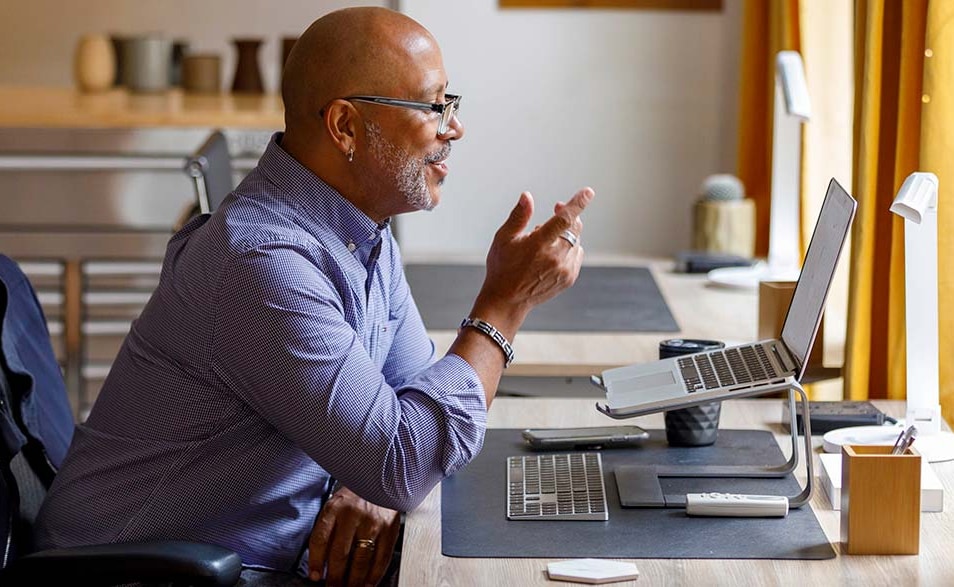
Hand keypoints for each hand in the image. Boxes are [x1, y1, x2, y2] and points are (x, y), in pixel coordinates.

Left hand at [308, 485, 400, 586]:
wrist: (383, 480)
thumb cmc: (355, 498)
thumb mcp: (335, 506)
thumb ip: (327, 531)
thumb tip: (321, 565)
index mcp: (334, 508)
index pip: (320, 539)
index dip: (315, 562)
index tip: (315, 577)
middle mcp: (353, 515)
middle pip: (340, 554)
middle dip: (335, 577)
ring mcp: (372, 522)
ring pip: (361, 560)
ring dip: (354, 580)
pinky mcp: (389, 529)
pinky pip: (381, 558)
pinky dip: (374, 575)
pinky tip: (368, 584)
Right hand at [474, 187, 594, 329]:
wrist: (507, 300)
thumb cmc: (502, 267)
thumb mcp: (504, 238)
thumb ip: (519, 216)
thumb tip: (527, 196)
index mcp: (538, 244)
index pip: (564, 219)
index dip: (577, 204)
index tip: (588, 192)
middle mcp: (555, 257)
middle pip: (574, 228)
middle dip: (568, 215)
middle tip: (556, 208)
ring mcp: (564, 269)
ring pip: (576, 241)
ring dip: (566, 233)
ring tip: (545, 240)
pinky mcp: (569, 278)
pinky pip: (576, 255)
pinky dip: (569, 248)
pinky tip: (552, 253)